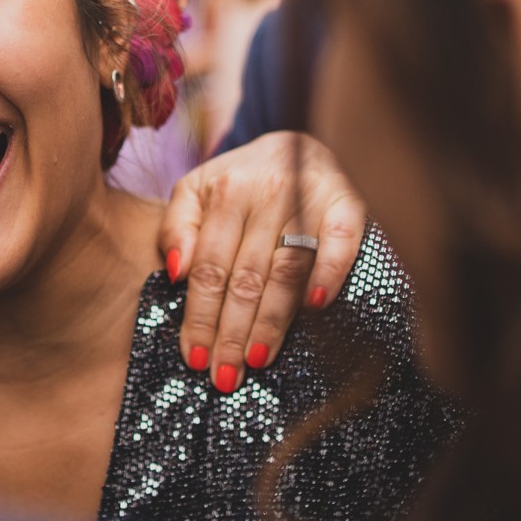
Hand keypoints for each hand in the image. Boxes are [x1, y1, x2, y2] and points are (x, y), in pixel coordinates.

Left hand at [158, 131, 364, 393]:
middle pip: (245, 277)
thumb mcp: (195, 189)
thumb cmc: (240, 180)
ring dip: (272, 320)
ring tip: (258, 360)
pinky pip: (339, 242)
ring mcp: (308, 197)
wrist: (297, 144)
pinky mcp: (346, 202)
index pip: (209, 268)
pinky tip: (316, 308)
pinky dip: (329, 273)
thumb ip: (176, 226)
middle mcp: (266, 193)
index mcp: (225, 192)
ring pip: (286, 270)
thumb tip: (174, 270)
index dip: (200, 315)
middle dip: (232, 332)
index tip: (195, 358)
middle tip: (225, 376)